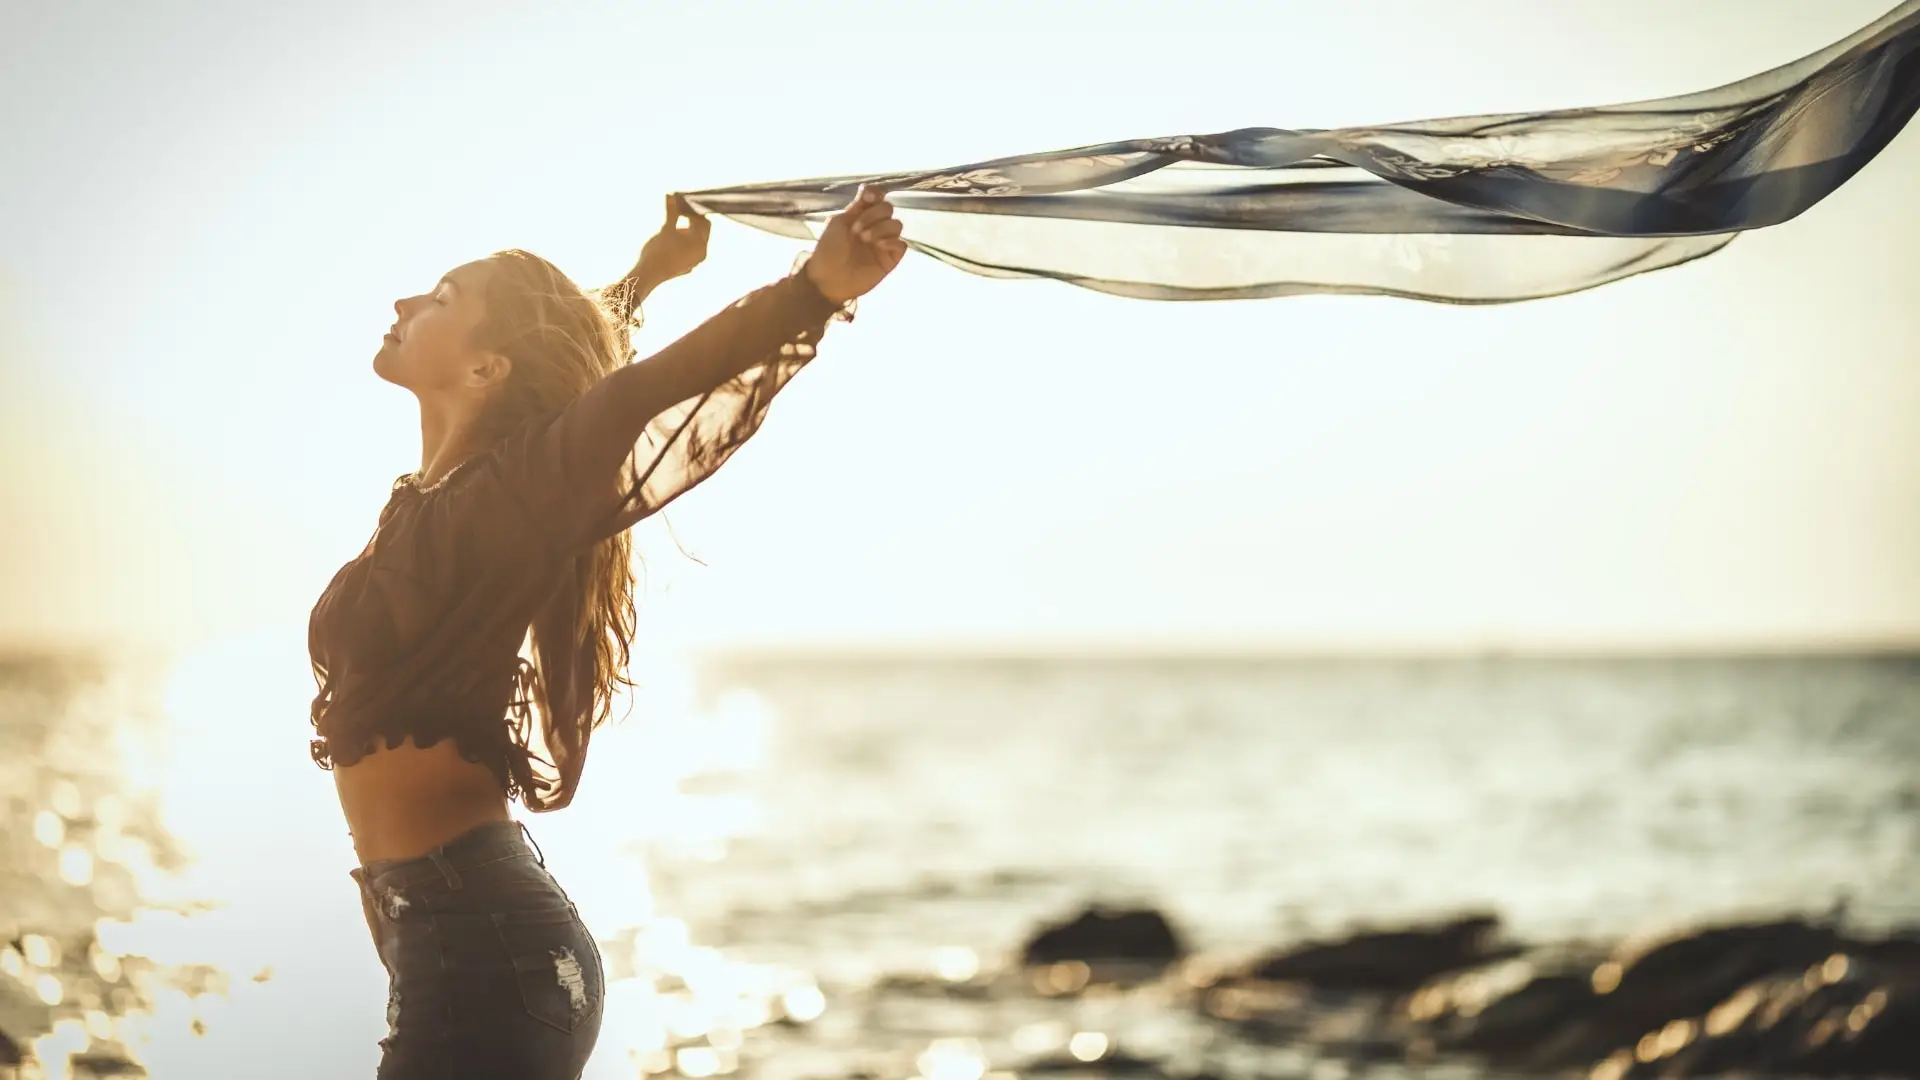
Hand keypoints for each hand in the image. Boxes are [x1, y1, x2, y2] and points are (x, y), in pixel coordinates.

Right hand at [636, 194, 710, 285]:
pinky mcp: (688, 267)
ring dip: (688, 231)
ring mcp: (696, 261)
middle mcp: (702, 252)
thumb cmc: (658, 251)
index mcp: (700, 241)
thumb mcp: (666, 229)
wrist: (648, 275)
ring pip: (696, 242)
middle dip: (692, 220)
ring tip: (674, 225)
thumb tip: (671, 195)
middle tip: (679, 211)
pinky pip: (690, 251)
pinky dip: (684, 243)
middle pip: (703, 231)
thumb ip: (672, 212)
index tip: (681, 204)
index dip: (693, 211)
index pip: (703, 221)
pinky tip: (673, 240)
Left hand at [806, 187, 907, 304]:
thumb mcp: (838, 222)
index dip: (876, 194)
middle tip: (857, 230)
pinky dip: (892, 241)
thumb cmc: (828, 250)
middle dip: (874, 215)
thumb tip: (868, 189)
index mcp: (861, 215)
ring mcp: (884, 242)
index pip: (877, 197)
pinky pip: (901, 244)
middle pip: (888, 208)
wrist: (828, 277)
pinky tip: (879, 246)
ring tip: (865, 239)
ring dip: (881, 228)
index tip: (867, 199)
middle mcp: (875, 226)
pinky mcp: (890, 258)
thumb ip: (856, 206)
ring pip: (897, 224)